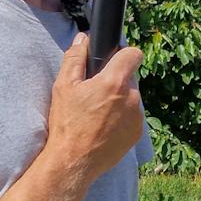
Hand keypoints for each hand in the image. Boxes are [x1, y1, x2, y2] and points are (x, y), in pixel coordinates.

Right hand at [45, 33, 144, 189]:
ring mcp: (137, 116)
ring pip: (130, 98)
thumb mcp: (63, 87)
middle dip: (115, 82)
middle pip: (129, 78)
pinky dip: (121, 118)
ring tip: (97, 114)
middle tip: (94, 95)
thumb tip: (83, 39)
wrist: (74, 161)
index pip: (133, 54)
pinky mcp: (137, 133)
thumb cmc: (67, 123)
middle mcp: (131, 97)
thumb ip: (75, 59)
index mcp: (114, 82)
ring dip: (119, 101)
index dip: (123, 54)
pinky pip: (132, 116)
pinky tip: (103, 127)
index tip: (114, 60)